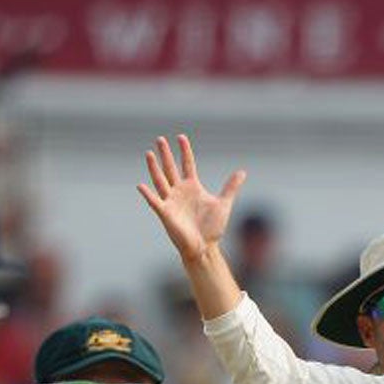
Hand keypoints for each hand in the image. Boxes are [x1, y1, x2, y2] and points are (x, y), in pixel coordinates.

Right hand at [138, 134, 246, 263]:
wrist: (205, 247)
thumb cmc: (212, 228)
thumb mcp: (223, 203)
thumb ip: (231, 187)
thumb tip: (242, 172)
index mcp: (192, 187)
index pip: (187, 164)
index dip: (185, 151)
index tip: (181, 137)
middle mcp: (179, 191)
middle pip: (170, 168)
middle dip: (166, 154)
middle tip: (160, 139)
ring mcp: (171, 201)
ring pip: (160, 180)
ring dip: (154, 168)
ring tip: (149, 154)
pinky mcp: (166, 213)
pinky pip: (155, 202)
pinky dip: (148, 194)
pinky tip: (141, 185)